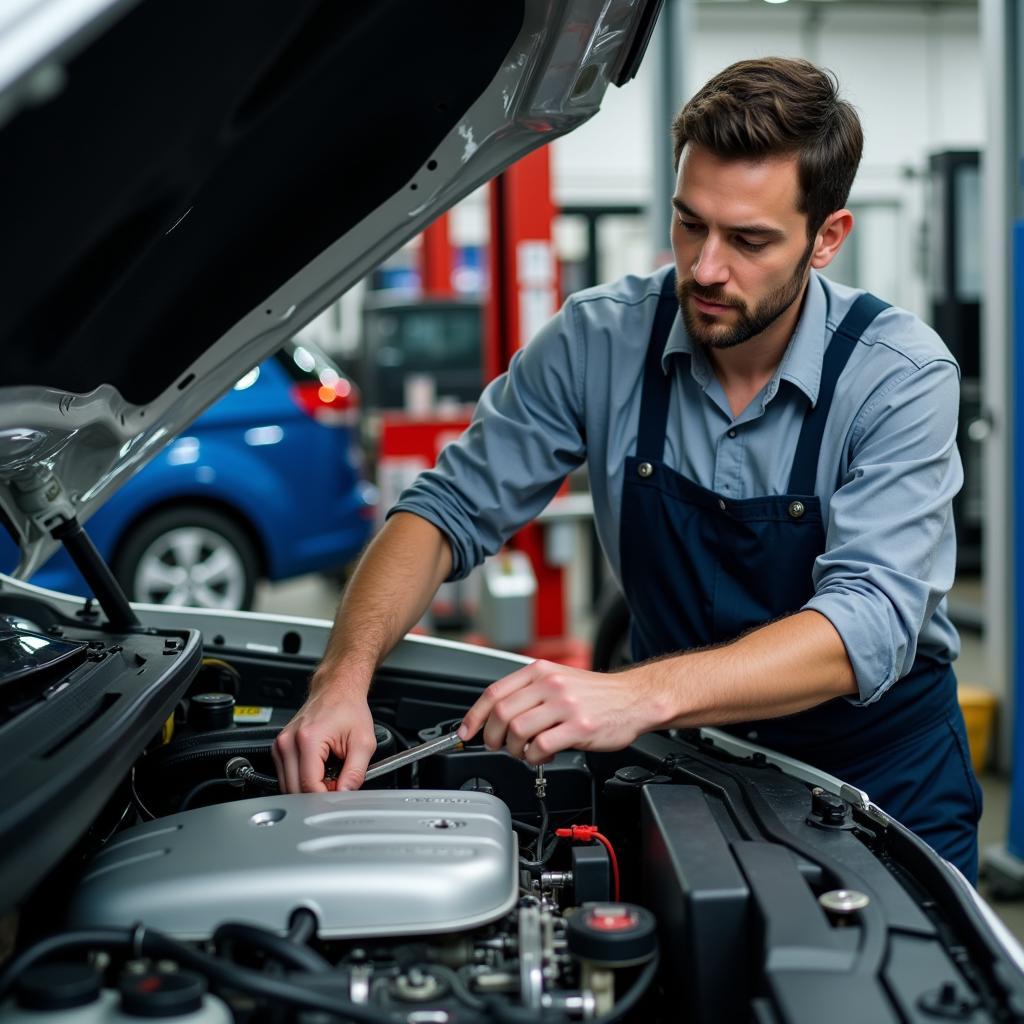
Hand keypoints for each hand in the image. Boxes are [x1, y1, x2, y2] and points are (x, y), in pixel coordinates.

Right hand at [272, 684, 376, 792]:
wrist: (337, 690)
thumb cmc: (349, 709)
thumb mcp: (364, 742)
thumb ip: (356, 772)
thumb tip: (345, 794)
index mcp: (308, 739)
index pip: (309, 786)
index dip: (327, 795)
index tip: (340, 791)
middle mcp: (288, 742)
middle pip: (294, 788)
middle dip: (317, 793)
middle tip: (337, 782)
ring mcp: (281, 744)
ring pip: (287, 785)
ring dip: (307, 787)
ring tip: (328, 773)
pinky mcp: (280, 747)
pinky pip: (286, 775)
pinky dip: (301, 778)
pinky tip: (317, 769)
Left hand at [456, 660, 664, 763]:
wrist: (634, 699)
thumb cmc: (594, 695)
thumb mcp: (557, 680)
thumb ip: (528, 693)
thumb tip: (494, 717)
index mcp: (540, 671)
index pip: (494, 692)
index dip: (474, 716)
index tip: (466, 732)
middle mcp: (550, 684)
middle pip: (501, 713)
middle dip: (492, 737)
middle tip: (498, 747)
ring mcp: (565, 705)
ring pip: (517, 730)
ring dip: (514, 749)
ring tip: (525, 752)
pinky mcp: (578, 727)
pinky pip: (541, 746)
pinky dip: (534, 757)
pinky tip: (542, 755)